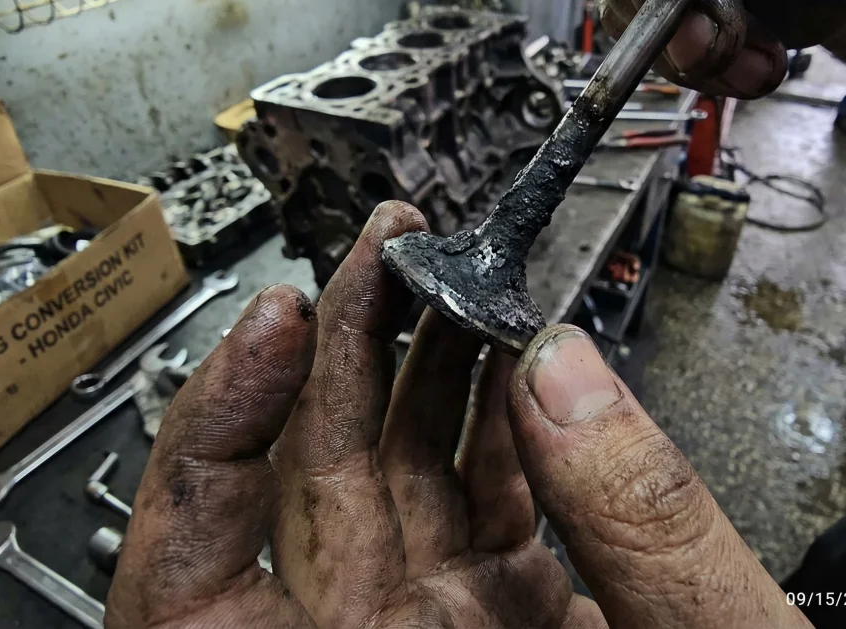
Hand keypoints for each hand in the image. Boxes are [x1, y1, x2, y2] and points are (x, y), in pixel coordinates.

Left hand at [110, 201, 809, 627]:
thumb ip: (642, 541)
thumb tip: (572, 380)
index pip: (203, 576)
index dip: (214, 436)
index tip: (274, 326)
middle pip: (313, 488)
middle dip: (345, 350)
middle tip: (388, 254)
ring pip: (400, 482)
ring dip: (424, 373)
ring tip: (451, 278)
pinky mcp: (519, 621)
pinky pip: (481, 508)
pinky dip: (501, 432)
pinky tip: (518, 369)